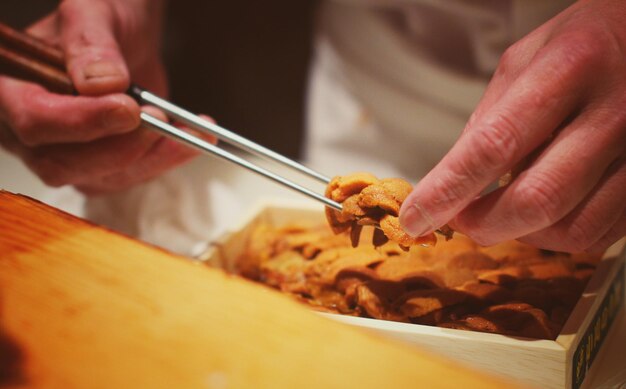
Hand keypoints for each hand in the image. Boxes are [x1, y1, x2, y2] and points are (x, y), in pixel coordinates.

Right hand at [0, 0, 208, 193]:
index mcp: (11, 87)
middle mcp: (28, 130)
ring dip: (151, 158)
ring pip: (101, 178)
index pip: (35, 119)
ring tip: (190, 130)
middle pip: (62, 163)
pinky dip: (165, 160)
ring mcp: (63, 153)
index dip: (81, 121)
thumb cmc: (103, 17)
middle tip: (160, 118)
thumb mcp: (95, 12)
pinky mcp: (98, 166)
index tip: (129, 108)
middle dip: (119, 148)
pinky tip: (192, 139)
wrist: (127, 36)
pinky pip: (128, 177)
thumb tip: (102, 84)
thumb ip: (92, 43)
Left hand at [400, 0, 625, 252]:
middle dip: (483, 224)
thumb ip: (490, 116)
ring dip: (522, 234)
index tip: (416, 217)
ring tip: (502, 210)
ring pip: (572, 229)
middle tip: (459, 221)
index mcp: (569, 69)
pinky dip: (558, 234)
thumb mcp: (526, 59)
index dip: (448, 190)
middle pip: (537, 200)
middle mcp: (613, 113)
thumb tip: (453, 179)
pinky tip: (544, 210)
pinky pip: (600, 233)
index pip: (494, 145)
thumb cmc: (585, 43)